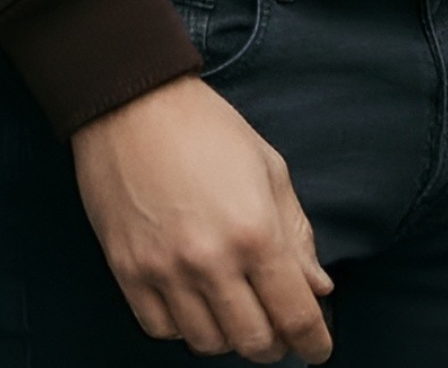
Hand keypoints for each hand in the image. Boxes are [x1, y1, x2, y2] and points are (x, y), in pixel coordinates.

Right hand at [71, 72, 333, 360]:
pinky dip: (183, 326)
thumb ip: (296, 234)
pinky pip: (161, 329)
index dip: (314, 342)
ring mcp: (166, 270)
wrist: (132, 104)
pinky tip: (193, 302)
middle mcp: (212, 261)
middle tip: (278, 328)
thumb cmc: (206, 128)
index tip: (317, 348)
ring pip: (208, 342)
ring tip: (234, 310)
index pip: (296, 316)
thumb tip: (319, 287)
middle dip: (275, 344)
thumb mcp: (268, 168)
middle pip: (254, 341)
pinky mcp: (128, 272)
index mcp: (256, 232)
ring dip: (229, 336)